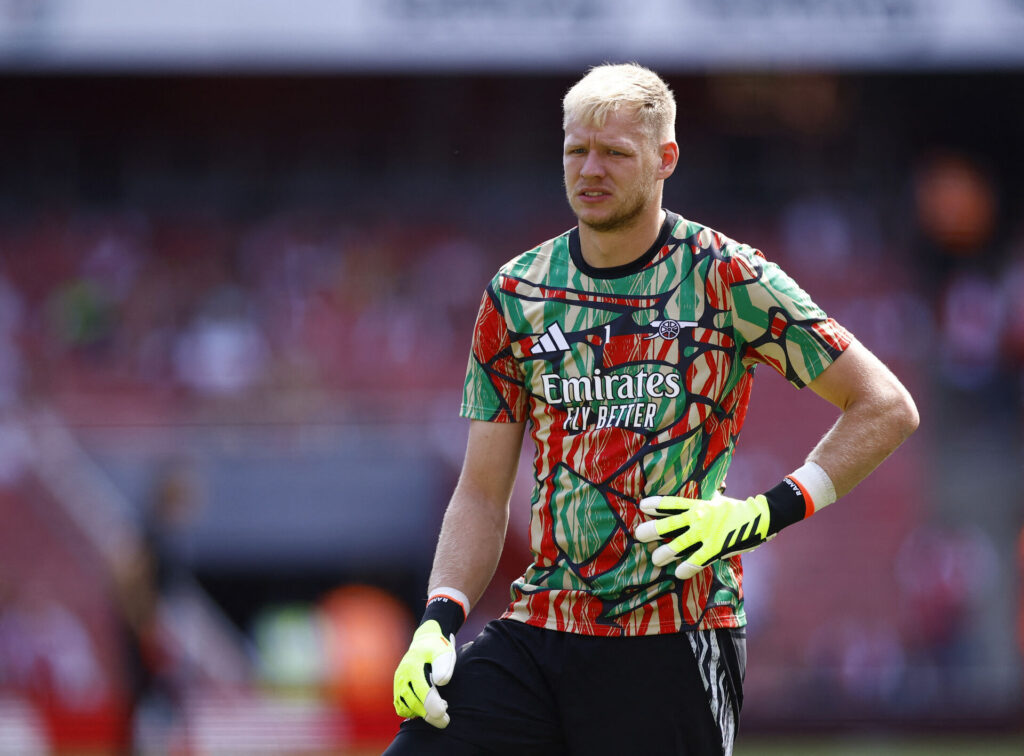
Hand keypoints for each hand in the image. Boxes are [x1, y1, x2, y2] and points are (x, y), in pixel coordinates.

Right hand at [393, 620, 456, 727]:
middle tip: (445, 719)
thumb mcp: (443, 652)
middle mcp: (402, 676)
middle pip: (414, 703)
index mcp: (413, 667)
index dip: (433, 705)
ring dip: (422, 714)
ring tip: (438, 708)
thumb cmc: (437, 648)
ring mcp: (398, 684)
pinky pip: (401, 708)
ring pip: (406, 708)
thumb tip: (441, 683)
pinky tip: (426, 709)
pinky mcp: (397, 690)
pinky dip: (412, 713)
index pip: (422, 691)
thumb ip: (443, 665)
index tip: (444, 713)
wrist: (424, 643)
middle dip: (430, 715)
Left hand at [634, 492, 773, 578]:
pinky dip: (687, 567)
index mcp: (699, 505)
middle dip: (652, 530)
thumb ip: (706, 500)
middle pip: (669, 524)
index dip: (657, 505)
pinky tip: (678, 573)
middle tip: (639, 535)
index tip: (642, 506)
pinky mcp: (716, 548)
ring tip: (655, 559)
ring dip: (664, 553)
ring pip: (678, 544)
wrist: (762, 516)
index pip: (673, 503)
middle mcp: (699, 518)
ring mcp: (707, 533)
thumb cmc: (738, 509)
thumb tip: (699, 496)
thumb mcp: (718, 500)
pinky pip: (697, 560)